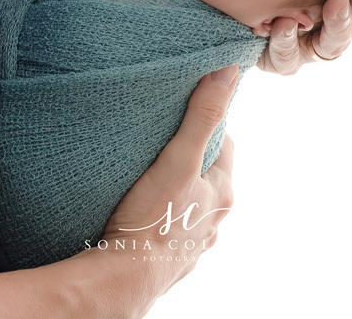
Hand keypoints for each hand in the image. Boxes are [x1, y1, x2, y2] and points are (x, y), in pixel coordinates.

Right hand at [95, 66, 238, 305]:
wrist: (124, 278)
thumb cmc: (151, 219)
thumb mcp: (178, 158)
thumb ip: (202, 115)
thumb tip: (227, 72)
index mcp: (222, 191)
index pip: (223, 144)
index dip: (206, 125)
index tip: (185, 113)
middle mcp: (214, 217)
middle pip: (207, 174)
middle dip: (190, 156)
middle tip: (161, 141)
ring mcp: (194, 240)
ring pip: (191, 202)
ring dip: (177, 188)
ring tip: (149, 176)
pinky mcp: (173, 257)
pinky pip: (173, 227)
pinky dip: (164, 215)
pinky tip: (145, 212)